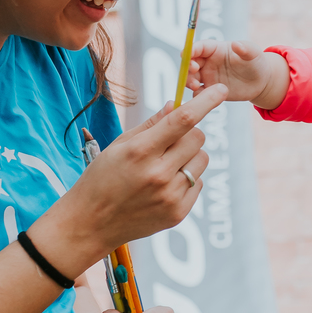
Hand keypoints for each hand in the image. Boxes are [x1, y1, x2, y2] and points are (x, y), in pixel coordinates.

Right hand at [33, 85, 227, 278]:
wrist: (91, 223)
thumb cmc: (102, 178)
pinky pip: (199, 183)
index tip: (220, 89)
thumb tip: (176, 105)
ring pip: (202, 159)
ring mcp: (171, 196)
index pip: (182, 120)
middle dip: (188, 133)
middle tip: (168, 141)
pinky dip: (187, 179)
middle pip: (198, 138)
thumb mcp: (119, 145)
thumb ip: (151, 125)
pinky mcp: (179, 213)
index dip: (205, 102)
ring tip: (164, 166)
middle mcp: (158, 175)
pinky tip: (164, 186)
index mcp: (140, 152)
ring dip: (189, 156)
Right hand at [189, 39, 288, 108]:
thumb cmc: (255, 62)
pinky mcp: (209, 91)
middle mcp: (207, 62)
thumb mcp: (253, 53)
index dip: (192, 49)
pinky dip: (197, 96)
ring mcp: (207, 77)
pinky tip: (203, 99)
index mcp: (215, 49)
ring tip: (196, 86)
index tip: (186, 53)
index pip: (200, 47)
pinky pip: (198, 94)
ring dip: (189, 81)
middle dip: (188, 66)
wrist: (260, 82)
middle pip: (190, 62)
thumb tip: (236, 44)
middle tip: (193, 71)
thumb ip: (245, 49)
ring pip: (191, 78)